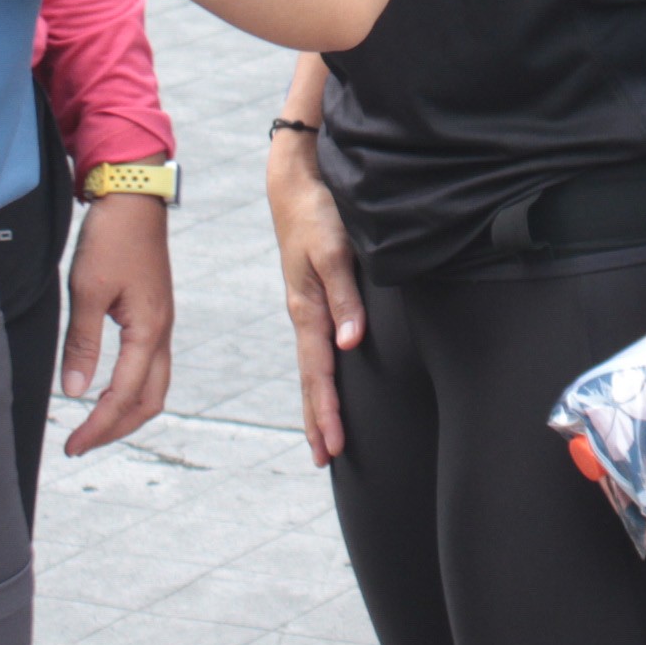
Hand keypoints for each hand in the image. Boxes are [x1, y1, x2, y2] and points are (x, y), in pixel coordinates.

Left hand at [57, 189, 174, 454]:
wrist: (133, 198)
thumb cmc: (111, 239)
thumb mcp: (87, 290)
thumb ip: (83, 343)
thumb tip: (75, 391)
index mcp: (148, 330)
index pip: (124, 396)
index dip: (98, 426)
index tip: (71, 445)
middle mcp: (161, 332)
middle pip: (149, 400)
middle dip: (116, 428)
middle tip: (80, 443)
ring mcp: (161, 323)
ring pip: (154, 385)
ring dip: (126, 411)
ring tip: (94, 424)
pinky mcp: (154, 314)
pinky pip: (150, 366)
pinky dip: (131, 389)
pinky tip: (108, 388)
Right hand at [268, 136, 361, 463]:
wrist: (296, 184)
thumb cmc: (317, 215)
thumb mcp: (334, 252)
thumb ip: (344, 297)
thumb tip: (350, 344)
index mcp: (307, 310)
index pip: (319, 373)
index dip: (326, 412)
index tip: (332, 447)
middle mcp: (304, 315)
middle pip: (311, 379)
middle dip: (317, 421)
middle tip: (323, 461)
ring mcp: (306, 307)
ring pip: (312, 367)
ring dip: (317, 404)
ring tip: (322, 438)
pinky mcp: (312, 297)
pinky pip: (315, 348)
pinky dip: (320, 376)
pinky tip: (326, 384)